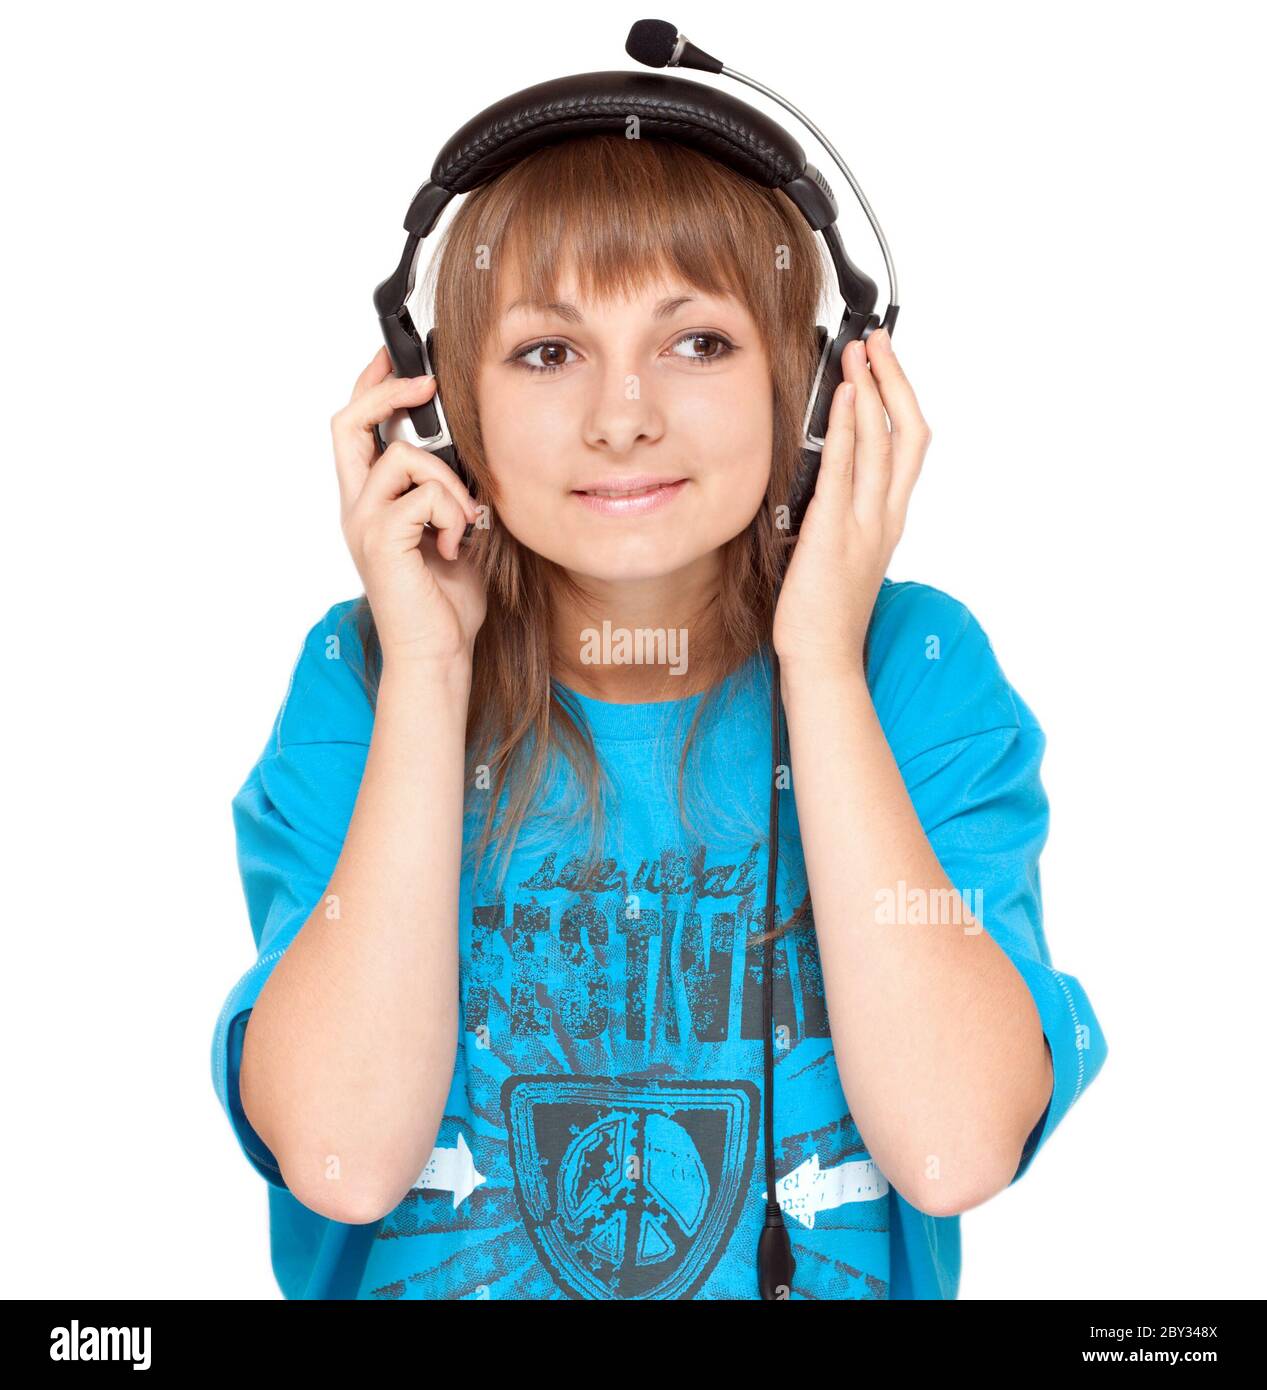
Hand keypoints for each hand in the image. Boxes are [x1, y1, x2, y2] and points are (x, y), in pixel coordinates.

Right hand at [332, 347, 487, 670]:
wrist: (439, 654)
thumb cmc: (449, 602)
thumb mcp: (457, 532)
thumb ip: (452, 494)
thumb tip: (471, 457)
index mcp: (371, 504)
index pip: (356, 430)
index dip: (371, 387)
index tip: (396, 357)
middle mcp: (357, 508)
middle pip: (348, 422)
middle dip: (385, 391)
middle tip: (425, 383)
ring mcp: (364, 522)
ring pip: (404, 458)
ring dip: (450, 484)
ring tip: (464, 524)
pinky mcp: (380, 539)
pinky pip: (424, 495)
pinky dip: (453, 515)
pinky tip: (456, 547)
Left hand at [772, 328, 930, 675]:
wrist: (822, 658)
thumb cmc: (824, 610)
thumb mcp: (840, 548)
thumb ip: (840, 509)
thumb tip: (822, 471)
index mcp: (888, 518)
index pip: (908, 445)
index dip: (900, 398)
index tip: (883, 363)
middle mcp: (886, 516)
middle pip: (908, 432)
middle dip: (894, 380)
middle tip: (877, 341)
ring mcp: (864, 524)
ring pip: (882, 442)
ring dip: (870, 389)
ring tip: (858, 353)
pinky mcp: (833, 532)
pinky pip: (844, 469)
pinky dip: (847, 427)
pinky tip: (842, 398)